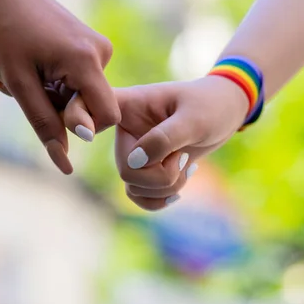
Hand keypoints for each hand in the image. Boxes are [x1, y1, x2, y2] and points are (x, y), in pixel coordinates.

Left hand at [0, 0, 120, 173]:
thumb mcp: (20, 85)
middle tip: (30, 89)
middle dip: (62, 108)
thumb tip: (65, 165)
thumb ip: (45, 124)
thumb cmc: (7, 35)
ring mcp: (99, 47)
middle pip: (95, 107)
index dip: (81, 125)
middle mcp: (102, 52)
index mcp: (86, 61)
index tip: (50, 108)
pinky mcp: (93, 45)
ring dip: (57, 96)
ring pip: (86, 95)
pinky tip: (38, 68)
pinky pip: (83, 80)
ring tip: (30, 75)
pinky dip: (59, 83)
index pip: (106, 117)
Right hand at [64, 77, 247, 209]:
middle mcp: (124, 130)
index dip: (77, 121)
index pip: (85, 109)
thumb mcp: (194, 119)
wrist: (226, 113)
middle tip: (182, 156)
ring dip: (166, 187)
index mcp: (126, 105)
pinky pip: (139, 197)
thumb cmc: (211, 105)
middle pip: (125, 169)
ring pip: (133, 188)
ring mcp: (133, 152)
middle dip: (160, 174)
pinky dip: (160, 199)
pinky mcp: (145, 169)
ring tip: (185, 165)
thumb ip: (164, 138)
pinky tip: (179, 187)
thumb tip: (133, 163)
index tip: (90, 135)